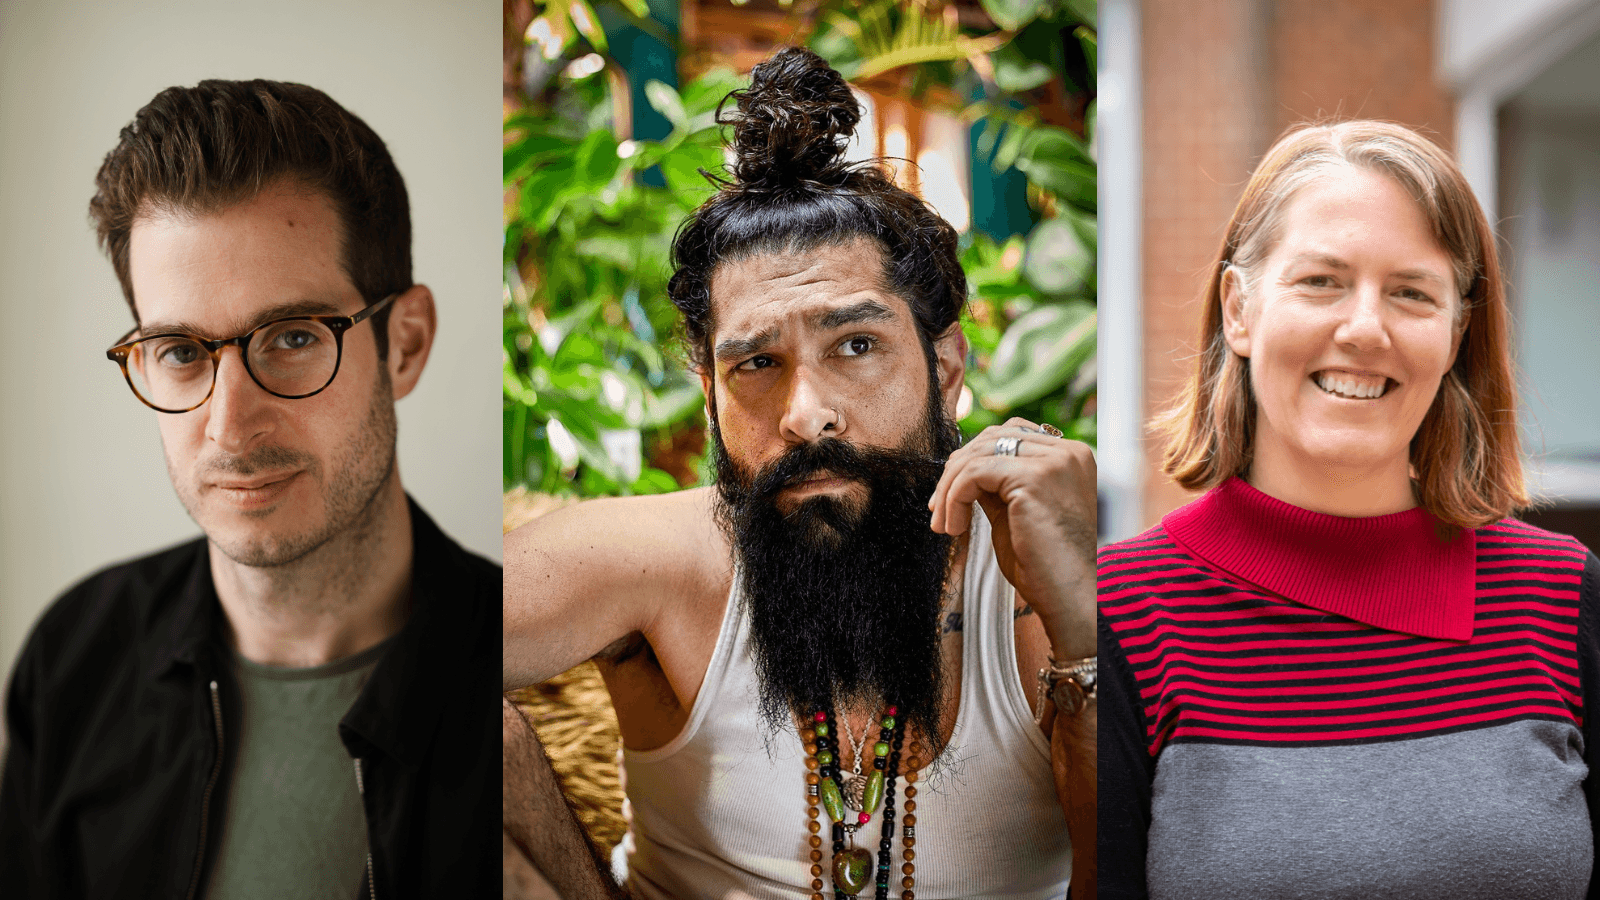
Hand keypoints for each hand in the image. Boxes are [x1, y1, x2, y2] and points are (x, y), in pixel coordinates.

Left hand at [927, 417, 1095, 657]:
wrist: (1072, 599)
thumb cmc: (1047, 567)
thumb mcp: (1017, 513)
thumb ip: (998, 486)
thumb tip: (964, 470)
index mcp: (1071, 457)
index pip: (1011, 434)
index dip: (973, 459)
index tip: (949, 495)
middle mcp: (1067, 452)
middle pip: (991, 438)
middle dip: (955, 472)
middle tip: (938, 510)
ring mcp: (1054, 462)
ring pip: (978, 454)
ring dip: (949, 490)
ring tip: (944, 525)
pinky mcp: (1034, 478)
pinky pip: (974, 473)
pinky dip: (954, 498)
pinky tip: (954, 528)